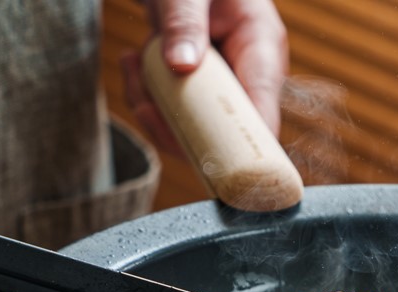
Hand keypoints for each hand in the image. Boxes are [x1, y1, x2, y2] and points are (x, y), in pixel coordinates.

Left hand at [122, 0, 287, 149]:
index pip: (264, 118)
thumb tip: (182, 65)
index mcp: (263, 51)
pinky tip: (133, 63)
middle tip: (145, 102)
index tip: (210, 162)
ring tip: (133, 66)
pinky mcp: (200, 90)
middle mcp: (248, 76)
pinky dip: (147, 97)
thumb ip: (184, 22)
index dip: (244, 152)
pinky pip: (176, 113)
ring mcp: (224, 86)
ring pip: (193, 129)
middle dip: (177, 127)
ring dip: (153, 108)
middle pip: (225, 135)